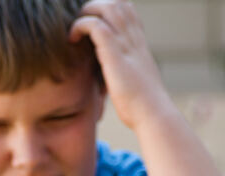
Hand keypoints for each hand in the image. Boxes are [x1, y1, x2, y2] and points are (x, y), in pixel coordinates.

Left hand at [69, 0, 172, 128]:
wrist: (153, 115)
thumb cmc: (141, 107)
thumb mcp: (133, 82)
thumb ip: (122, 71)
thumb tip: (110, 77)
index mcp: (139, 44)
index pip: (127, 10)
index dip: (108, 9)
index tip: (91, 24)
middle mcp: (134, 39)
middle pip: (118, 3)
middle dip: (95, 6)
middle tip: (80, 25)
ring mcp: (126, 44)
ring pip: (108, 7)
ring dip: (87, 12)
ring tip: (75, 30)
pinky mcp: (115, 54)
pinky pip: (96, 26)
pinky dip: (80, 26)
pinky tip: (72, 40)